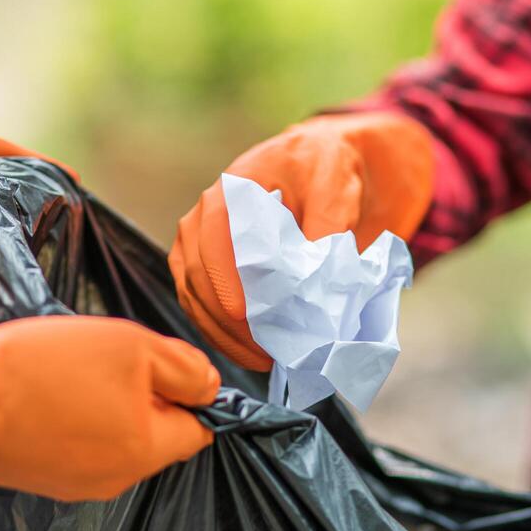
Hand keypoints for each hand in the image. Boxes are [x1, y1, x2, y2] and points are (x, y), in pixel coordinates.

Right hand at [0, 303, 220, 501]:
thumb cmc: (39, 370)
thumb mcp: (131, 347)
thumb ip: (183, 368)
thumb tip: (209, 388)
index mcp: (145, 453)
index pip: (198, 430)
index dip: (189, 390)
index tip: (164, 360)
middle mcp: (112, 480)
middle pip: (152, 434)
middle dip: (142, 394)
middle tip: (109, 355)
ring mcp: (68, 483)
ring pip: (109, 436)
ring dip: (100, 402)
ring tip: (66, 366)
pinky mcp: (31, 474)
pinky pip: (68, 441)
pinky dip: (63, 414)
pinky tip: (38, 386)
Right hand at [168, 111, 433, 369]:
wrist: (318, 171)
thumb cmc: (324, 171)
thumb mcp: (335, 183)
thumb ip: (327, 222)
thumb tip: (315, 274)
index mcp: (228, 194)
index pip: (214, 242)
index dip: (226, 282)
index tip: (246, 316)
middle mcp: (201, 220)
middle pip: (199, 278)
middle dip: (229, 321)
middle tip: (266, 351)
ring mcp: (196, 248)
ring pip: (195, 299)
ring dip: (224, 335)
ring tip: (264, 360)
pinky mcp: (203, 273)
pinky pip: (200, 309)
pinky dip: (222, 335)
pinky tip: (251, 353)